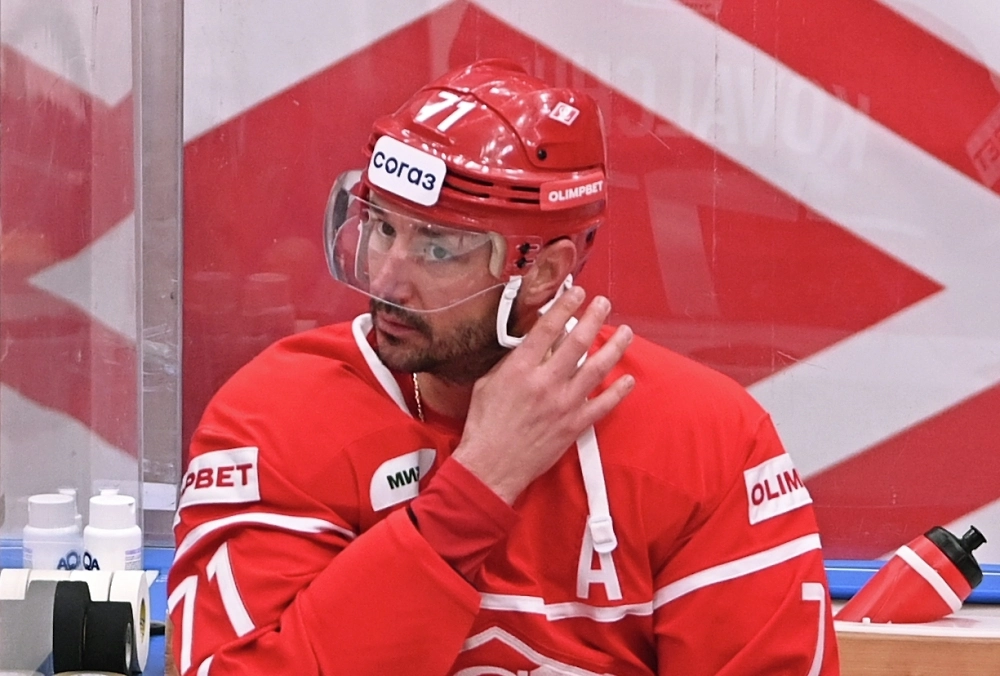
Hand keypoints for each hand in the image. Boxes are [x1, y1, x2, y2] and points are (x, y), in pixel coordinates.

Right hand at [452, 287, 633, 503]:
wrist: (491, 465)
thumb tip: (530, 346)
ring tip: (626, 332)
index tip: (576, 292)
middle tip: (604, 303)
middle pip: (577, 341)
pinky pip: (603, 404)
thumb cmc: (484, 425)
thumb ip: (511, 363)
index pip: (548, 328)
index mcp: (521, 368)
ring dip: (614, 347)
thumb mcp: (488, 383)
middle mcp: (546, 382)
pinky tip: (628, 378)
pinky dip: (618, 391)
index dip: (565, 305)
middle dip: (594, 317)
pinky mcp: (574, 425)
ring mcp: (563, 404)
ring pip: (597, 368)